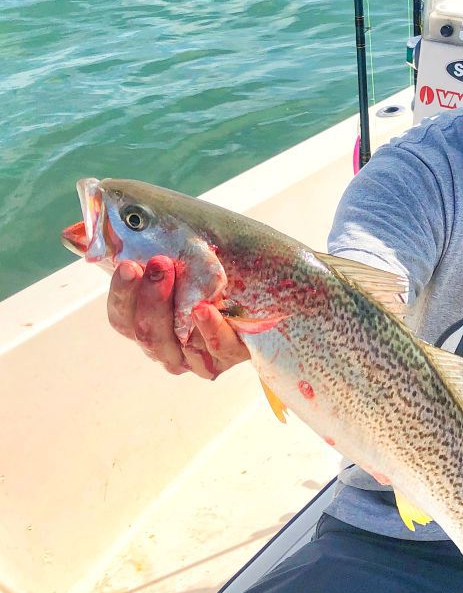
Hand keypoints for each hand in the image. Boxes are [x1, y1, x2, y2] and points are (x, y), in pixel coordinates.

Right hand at [106, 255, 249, 378]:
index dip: (122, 294)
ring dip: (175, 308)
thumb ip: (130, 252)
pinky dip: (210, 328)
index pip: (121, 319)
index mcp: (145, 328)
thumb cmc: (204, 283)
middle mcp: (167, 349)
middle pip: (146, 332)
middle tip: (159, 263)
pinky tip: (204, 309)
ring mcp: (197, 359)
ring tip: (179, 276)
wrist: (260, 301)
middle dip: (150, 298)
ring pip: (179, 342)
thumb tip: (72, 234)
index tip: (128, 265)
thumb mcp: (171, 266)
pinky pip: (218, 347)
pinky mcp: (229, 356)